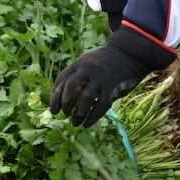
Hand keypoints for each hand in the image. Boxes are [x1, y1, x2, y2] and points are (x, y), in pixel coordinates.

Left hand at [50, 26, 174, 126]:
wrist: (126, 55)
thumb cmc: (102, 64)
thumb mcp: (86, 64)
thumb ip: (75, 77)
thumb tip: (59, 101)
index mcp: (78, 65)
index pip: (62, 81)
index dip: (55, 97)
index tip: (53, 110)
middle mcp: (88, 70)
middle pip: (71, 87)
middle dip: (66, 103)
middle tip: (65, 114)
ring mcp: (101, 78)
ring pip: (86, 99)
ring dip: (78, 114)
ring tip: (75, 123)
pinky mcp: (112, 87)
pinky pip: (100, 105)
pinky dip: (92, 117)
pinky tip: (87, 124)